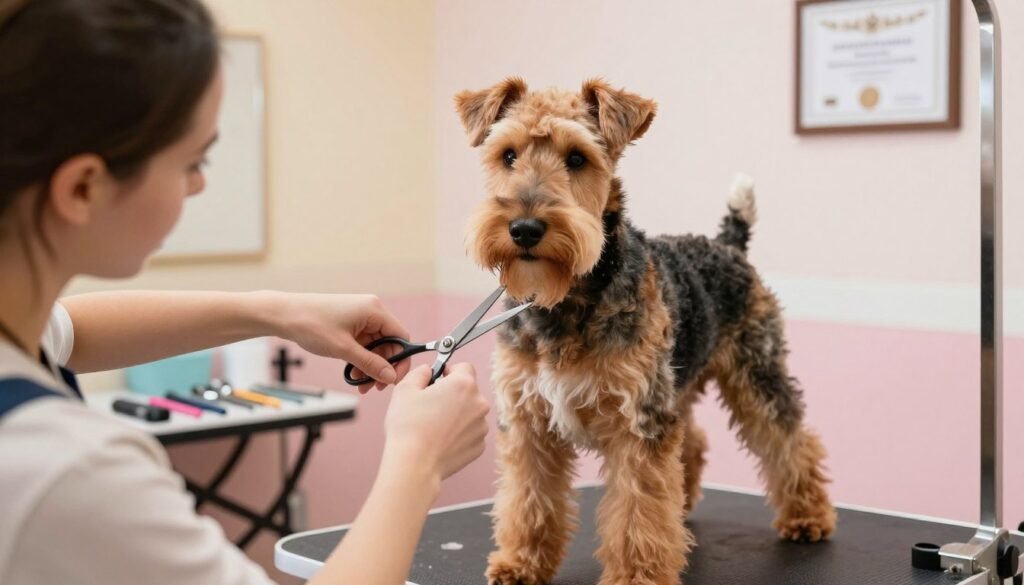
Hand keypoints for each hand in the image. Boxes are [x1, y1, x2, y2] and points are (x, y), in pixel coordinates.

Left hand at [272, 293, 410, 392]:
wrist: (283, 315)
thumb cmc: (311, 325)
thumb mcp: (343, 349)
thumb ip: (370, 364)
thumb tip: (391, 377)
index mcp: (374, 310)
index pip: (401, 337)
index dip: (400, 360)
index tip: (393, 379)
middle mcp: (370, 311)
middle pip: (389, 343)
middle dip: (383, 366)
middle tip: (375, 387)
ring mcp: (360, 317)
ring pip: (375, 347)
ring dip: (370, 366)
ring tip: (361, 384)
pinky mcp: (350, 324)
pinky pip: (363, 344)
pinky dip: (360, 360)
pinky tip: (353, 375)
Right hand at [383, 363, 489, 481]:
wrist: (415, 465)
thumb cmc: (409, 426)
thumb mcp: (405, 389)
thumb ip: (420, 372)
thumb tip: (427, 370)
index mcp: (464, 384)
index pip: (465, 367)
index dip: (450, 371)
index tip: (439, 380)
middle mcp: (479, 403)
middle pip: (468, 391)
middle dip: (453, 394)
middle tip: (431, 405)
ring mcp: (481, 427)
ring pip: (470, 413)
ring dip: (457, 414)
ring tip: (434, 426)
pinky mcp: (479, 446)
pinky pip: (470, 433)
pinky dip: (459, 434)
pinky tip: (441, 440)